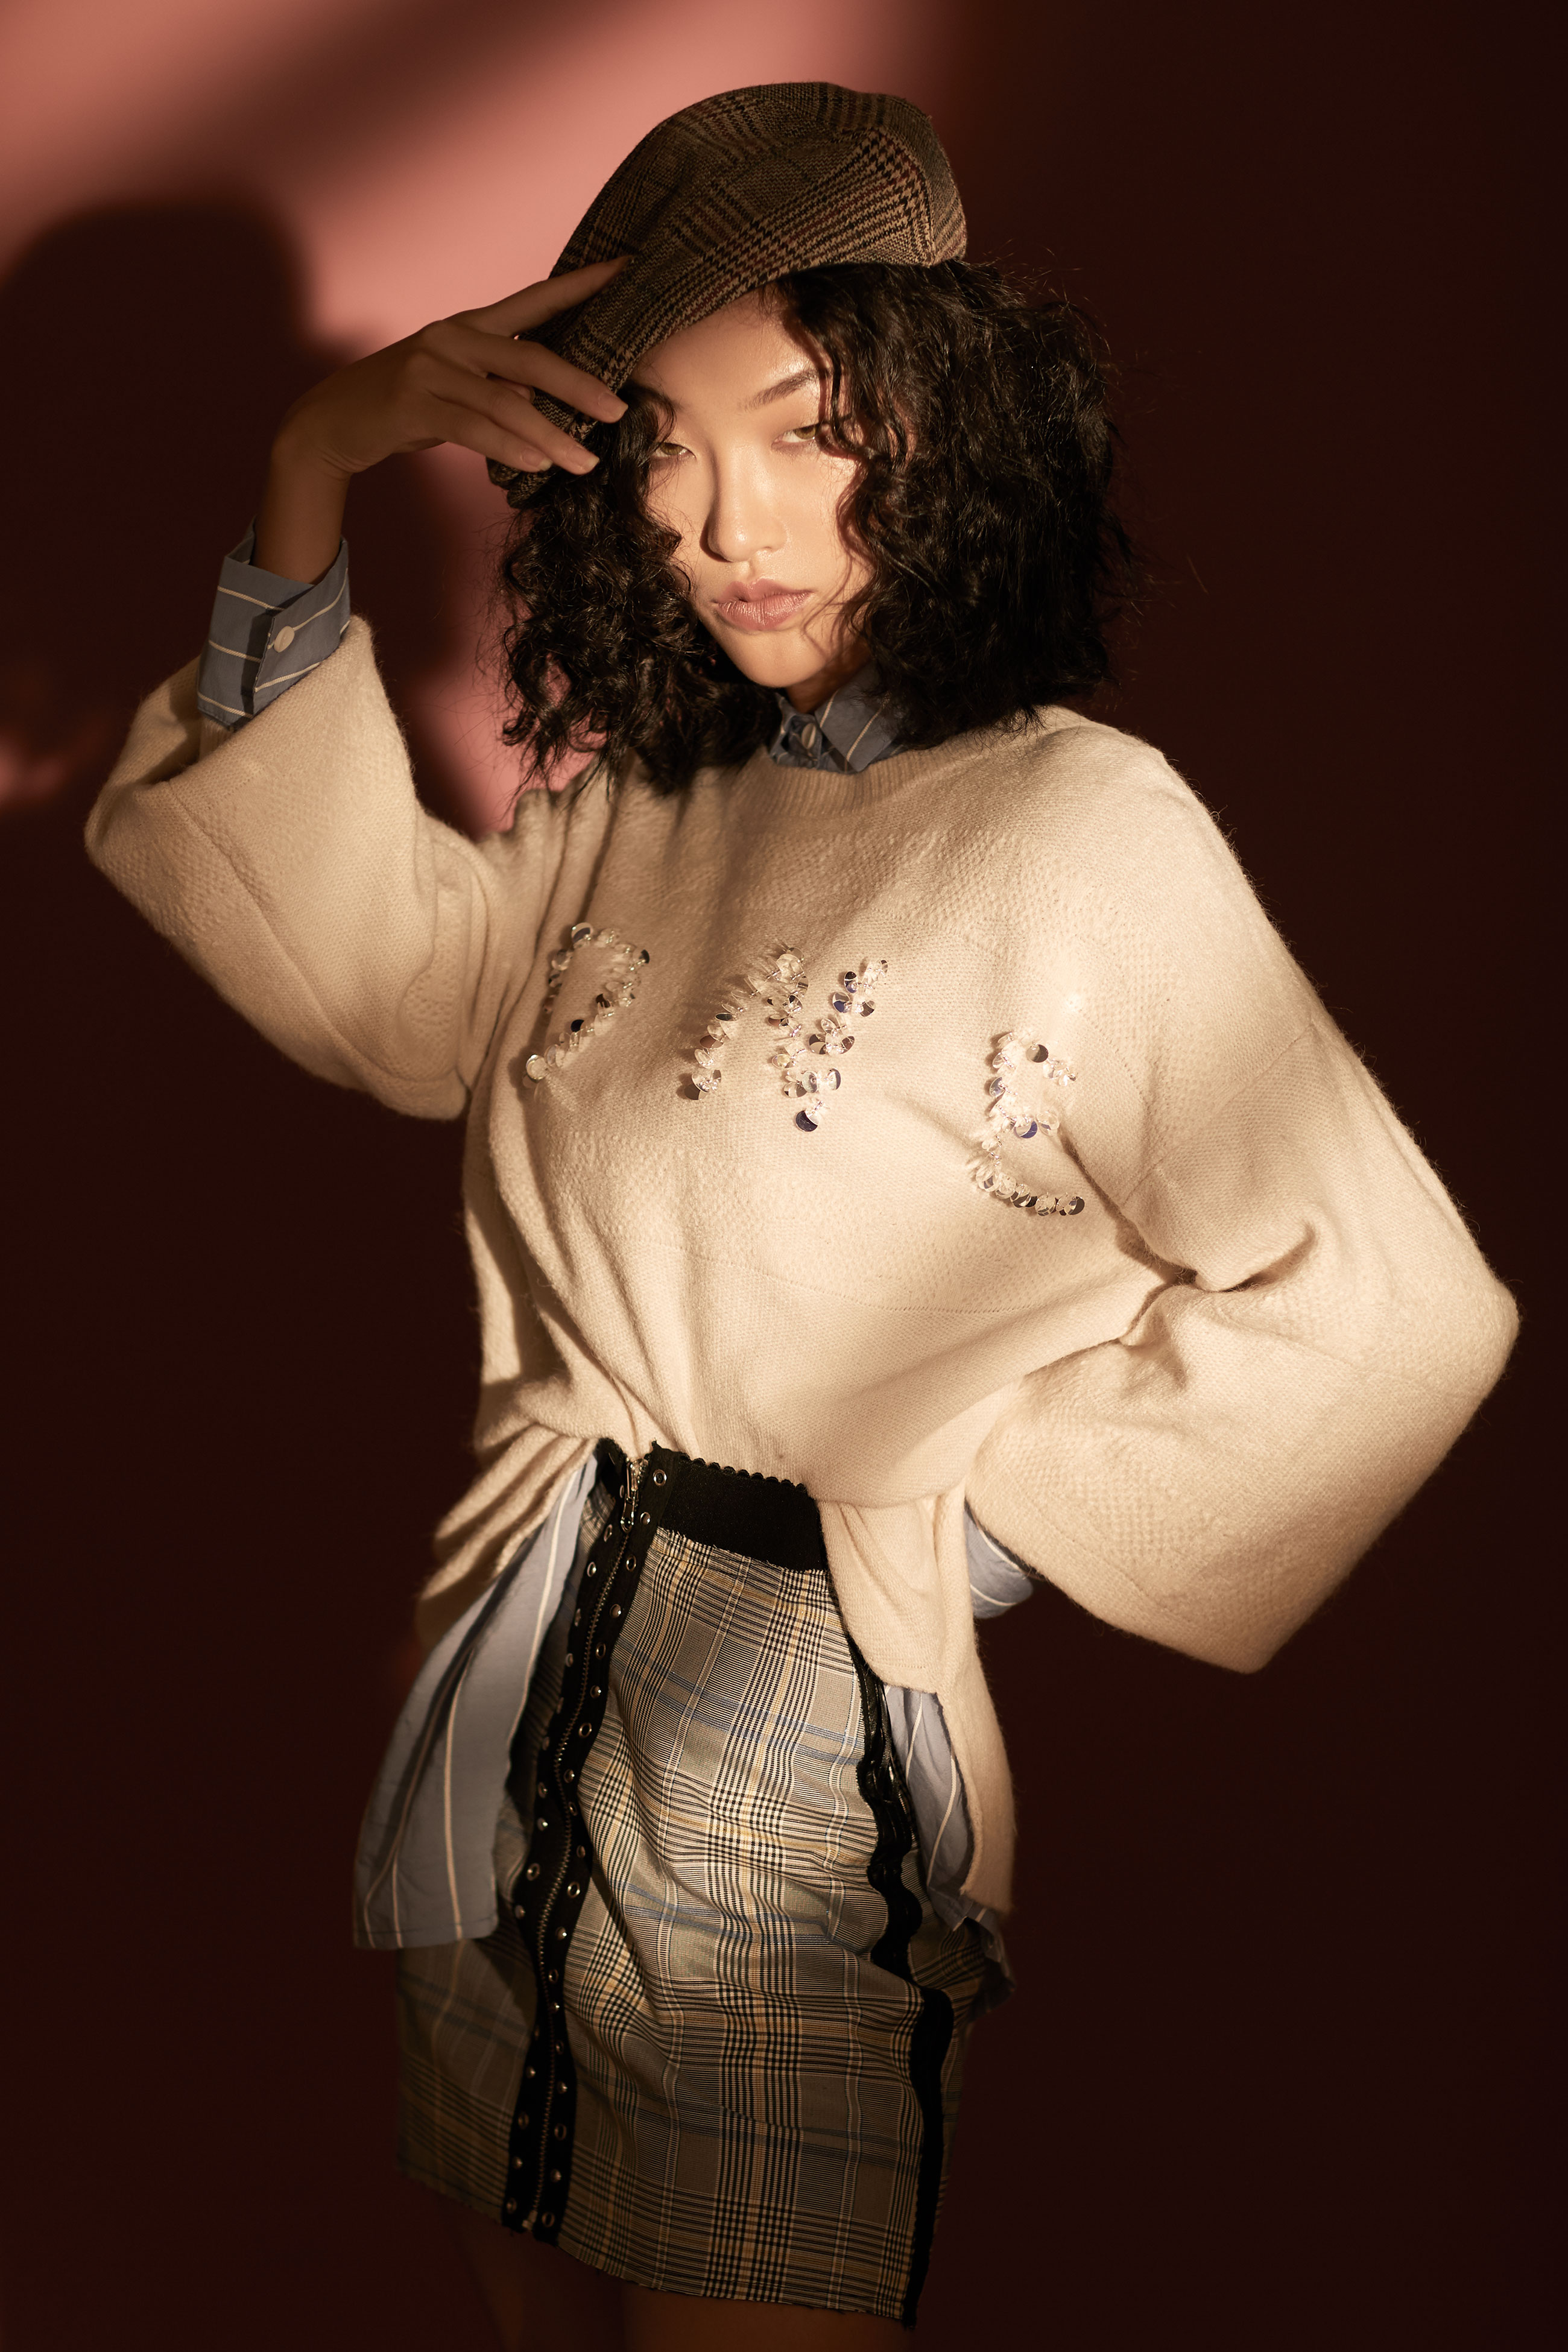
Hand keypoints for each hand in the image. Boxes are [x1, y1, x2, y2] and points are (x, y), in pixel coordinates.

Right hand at [254, 260, 628, 579]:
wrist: (335, 421)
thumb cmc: (405, 405)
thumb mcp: (457, 383)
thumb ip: (501, 383)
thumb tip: (556, 404)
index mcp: (470, 326)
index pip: (535, 300)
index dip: (581, 286)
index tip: (627, 270)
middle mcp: (453, 338)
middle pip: (532, 358)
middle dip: (580, 385)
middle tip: (619, 411)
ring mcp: (431, 369)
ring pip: (507, 402)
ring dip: (551, 436)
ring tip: (585, 462)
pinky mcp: (414, 404)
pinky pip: (474, 429)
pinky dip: (510, 448)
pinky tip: (537, 465)